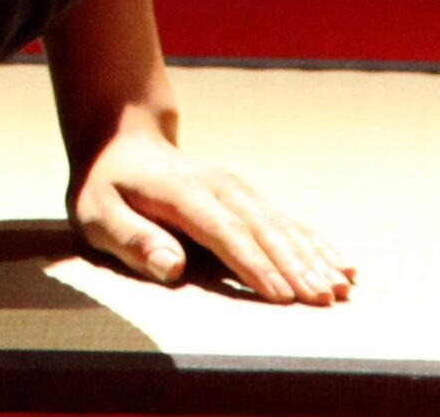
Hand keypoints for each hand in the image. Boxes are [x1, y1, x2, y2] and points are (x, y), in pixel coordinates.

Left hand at [77, 124, 354, 305]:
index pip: (224, 232)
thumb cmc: (105, 188)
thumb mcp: (97, 214)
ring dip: (314, 256)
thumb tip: (172, 268)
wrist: (121, 141)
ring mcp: (236, 188)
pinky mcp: (246, 196)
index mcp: (183, 193)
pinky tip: (341, 263)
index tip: (282, 295)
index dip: (254, 265)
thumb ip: (132, 240)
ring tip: (342, 287)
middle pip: (262, 229)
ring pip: (282, 224)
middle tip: (324, 299)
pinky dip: (315, 242)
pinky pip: (287, 220)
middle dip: (296, 265)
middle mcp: (218, 185)